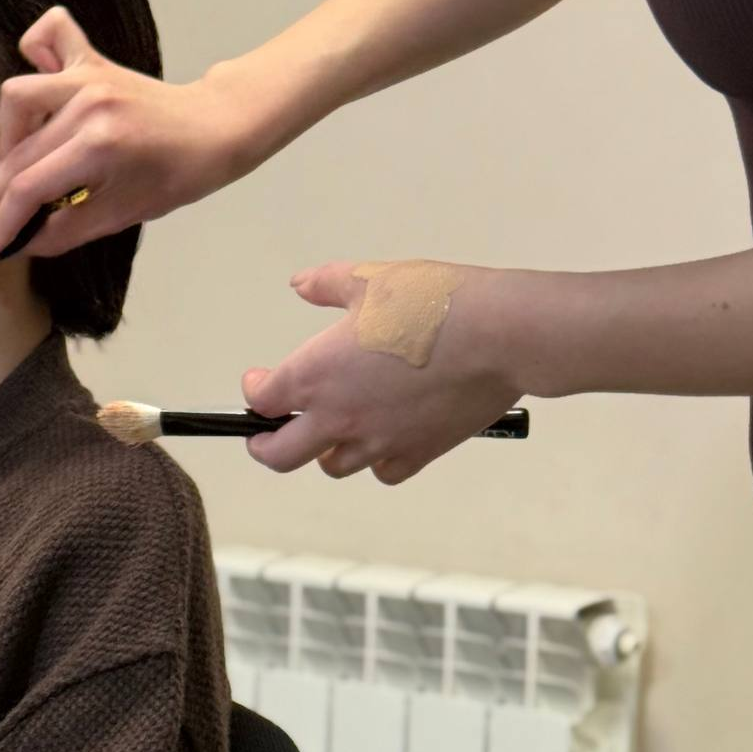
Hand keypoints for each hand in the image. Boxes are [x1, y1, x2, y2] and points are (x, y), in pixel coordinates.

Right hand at [0, 8, 262, 262]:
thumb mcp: (123, 214)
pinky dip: (34, 50)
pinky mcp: (93, 60)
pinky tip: (35, 74)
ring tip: (12, 167)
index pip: (28, 189)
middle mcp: (86, 103)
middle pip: (17, 154)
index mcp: (98, 145)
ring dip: (6, 136)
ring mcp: (88, 76)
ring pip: (18, 97)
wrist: (216, 127)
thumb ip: (65, 230)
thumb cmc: (177, 175)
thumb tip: (20, 243)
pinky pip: (50, 37)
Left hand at [242, 260, 522, 483]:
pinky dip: (376, 462)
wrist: (498, 335)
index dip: (254, 393)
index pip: (262, 401)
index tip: (257, 383)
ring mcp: (378, 442)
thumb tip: (300, 284)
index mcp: (314, 376)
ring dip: (324, 451)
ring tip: (331, 432)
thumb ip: (325, 283)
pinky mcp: (418, 453)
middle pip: (280, 456)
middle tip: (266, 434)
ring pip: (333, 466)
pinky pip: (384, 472)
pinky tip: (381, 441)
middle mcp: (338, 417)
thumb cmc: (433, 303)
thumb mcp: (369, 279)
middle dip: (266, 445)